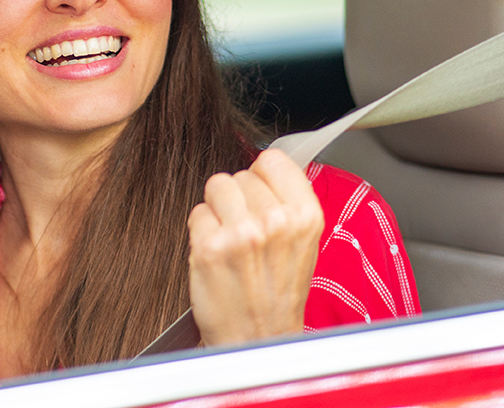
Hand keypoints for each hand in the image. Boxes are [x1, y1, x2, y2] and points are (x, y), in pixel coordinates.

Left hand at [187, 148, 323, 345]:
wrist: (260, 343)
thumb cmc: (278, 296)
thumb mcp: (302, 244)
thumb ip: (287, 202)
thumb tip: (265, 165)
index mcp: (306, 217)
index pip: (272, 159)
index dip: (261, 177)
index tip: (260, 196)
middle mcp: (276, 221)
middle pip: (240, 174)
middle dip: (238, 200)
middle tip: (247, 235)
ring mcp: (242, 234)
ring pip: (216, 186)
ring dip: (217, 210)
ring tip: (231, 241)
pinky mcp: (210, 248)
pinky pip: (197, 213)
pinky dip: (201, 231)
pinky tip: (217, 255)